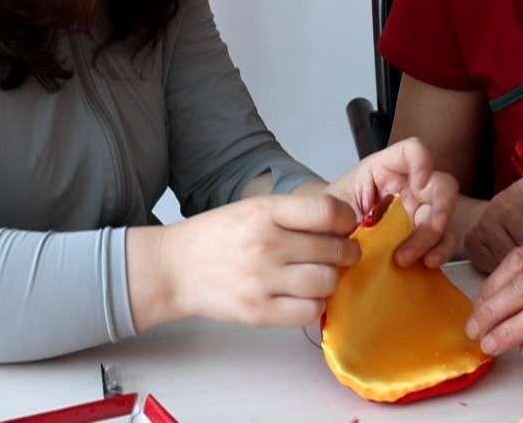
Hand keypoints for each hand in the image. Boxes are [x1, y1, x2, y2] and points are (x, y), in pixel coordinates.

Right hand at [130, 193, 361, 329]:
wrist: (175, 268)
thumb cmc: (217, 236)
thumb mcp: (253, 209)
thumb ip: (294, 215)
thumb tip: (344, 226)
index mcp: (264, 212)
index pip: (327, 212)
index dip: (348, 219)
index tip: (347, 226)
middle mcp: (265, 245)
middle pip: (334, 250)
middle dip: (347, 252)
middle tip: (344, 254)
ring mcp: (261, 281)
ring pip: (327, 282)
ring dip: (332, 279)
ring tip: (322, 275)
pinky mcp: (258, 312)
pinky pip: (310, 311)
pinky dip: (316, 305)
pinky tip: (306, 296)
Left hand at [328, 136, 458, 267]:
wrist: (330, 240)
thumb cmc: (332, 216)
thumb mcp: (332, 206)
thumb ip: (342, 211)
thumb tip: (357, 227)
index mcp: (387, 169)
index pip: (412, 151)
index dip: (422, 162)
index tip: (419, 184)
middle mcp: (410, 186)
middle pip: (441, 186)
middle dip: (439, 209)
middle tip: (424, 229)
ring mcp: (421, 210)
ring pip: (445, 216)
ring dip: (433, 237)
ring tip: (404, 258)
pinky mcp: (426, 236)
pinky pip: (444, 241)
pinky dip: (440, 252)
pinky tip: (426, 263)